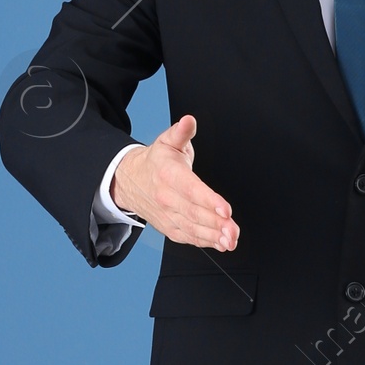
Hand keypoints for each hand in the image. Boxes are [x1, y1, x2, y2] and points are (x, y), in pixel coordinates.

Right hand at [110, 115, 238, 250]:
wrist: (130, 181)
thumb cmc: (156, 162)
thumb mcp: (167, 141)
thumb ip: (182, 132)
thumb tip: (189, 121)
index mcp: (168, 174)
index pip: (191, 189)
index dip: (209, 200)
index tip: (226, 209)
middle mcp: (166, 197)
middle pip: (194, 213)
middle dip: (216, 224)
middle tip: (234, 230)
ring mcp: (167, 215)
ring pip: (192, 228)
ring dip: (213, 236)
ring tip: (231, 240)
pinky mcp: (169, 227)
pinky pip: (188, 237)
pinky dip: (205, 242)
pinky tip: (220, 243)